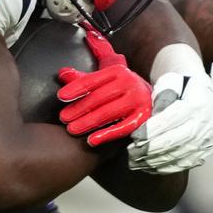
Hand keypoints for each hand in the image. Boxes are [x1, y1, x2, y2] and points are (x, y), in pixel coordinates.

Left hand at [55, 27, 152, 146]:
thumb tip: (62, 73)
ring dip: (88, 122)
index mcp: (118, 71)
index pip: (93, 80)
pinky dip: (107, 135)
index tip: (61, 96)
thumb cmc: (121, 88)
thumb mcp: (105, 79)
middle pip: (99, 97)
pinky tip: (92, 140)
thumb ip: (84, 76)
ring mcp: (137, 101)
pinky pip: (123, 128)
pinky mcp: (143, 117)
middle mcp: (129, 83)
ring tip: (72, 129)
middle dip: (79, 108)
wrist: (151, 98)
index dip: (75, 88)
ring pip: (108, 113)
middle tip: (63, 118)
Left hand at [128, 45, 212, 173]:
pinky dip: (162, 168)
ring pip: (176, 156)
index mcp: (196, 104)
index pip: (169, 121)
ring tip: (134, 161)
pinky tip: (147, 166)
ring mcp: (206, 141)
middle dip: (148, 149)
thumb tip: (150, 119)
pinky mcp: (203, 153)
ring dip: (152, 161)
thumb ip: (160, 99)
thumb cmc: (181, 88)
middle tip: (130, 152)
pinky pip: (181, 165)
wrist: (203, 96)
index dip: (150, 131)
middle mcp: (204, 125)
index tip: (133, 136)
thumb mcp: (170, 84)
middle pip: (173, 142)